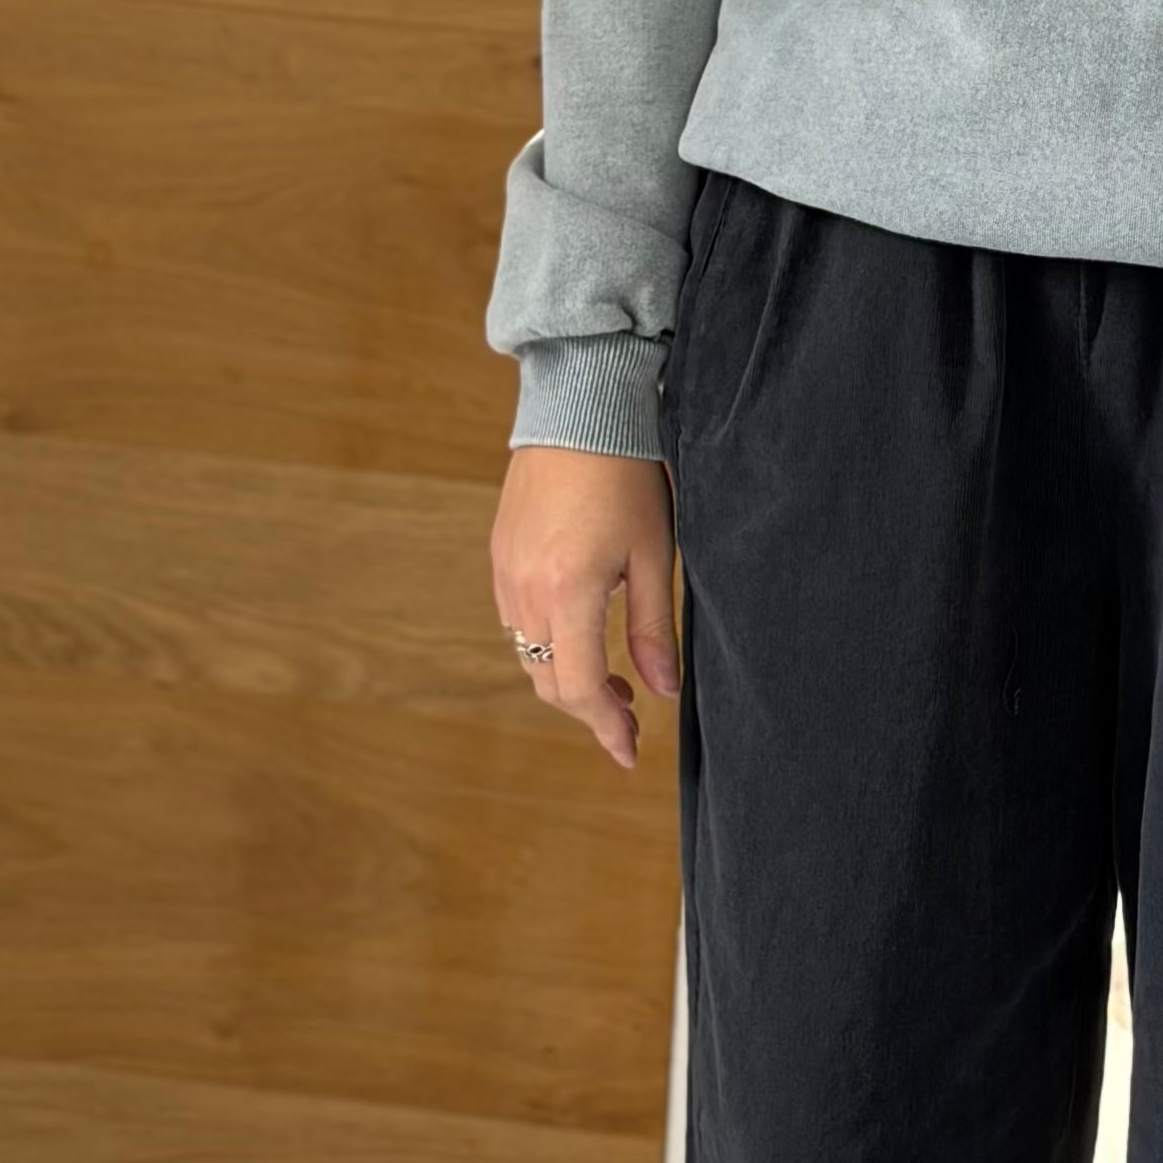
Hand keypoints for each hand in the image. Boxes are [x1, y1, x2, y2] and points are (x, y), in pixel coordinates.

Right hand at [491, 449, 679, 769]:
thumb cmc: (628, 477)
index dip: (604, 727)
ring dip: (566, 679)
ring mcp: (506, 574)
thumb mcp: (653, 555)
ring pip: (529, 656)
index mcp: (569, 592)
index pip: (577, 687)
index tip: (630, 752)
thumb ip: (654, 629)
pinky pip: (517, 623)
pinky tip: (580, 636)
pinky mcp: (500, 556)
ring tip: (613, 683)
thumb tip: (662, 691)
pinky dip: (547, 646)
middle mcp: (527, 590)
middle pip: (548, 681)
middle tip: (630, 719)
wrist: (579, 411)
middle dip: (588, 710)